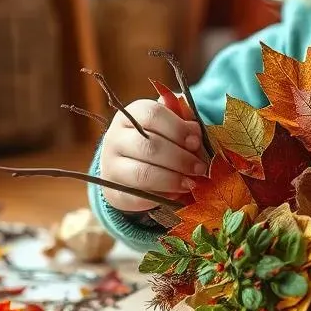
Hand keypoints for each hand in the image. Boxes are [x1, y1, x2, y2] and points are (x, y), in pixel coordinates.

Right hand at [98, 96, 206, 212]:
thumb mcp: (171, 128)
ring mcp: (111, 166)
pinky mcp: (114, 191)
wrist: (128, 171)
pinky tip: (175, 194)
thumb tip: (194, 131)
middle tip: (199, 168)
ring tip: (191, 183)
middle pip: (149, 145)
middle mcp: (115, 137)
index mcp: (131, 115)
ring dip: (172, 179)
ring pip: (143, 173)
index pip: (153, 114)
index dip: (178, 129)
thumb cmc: (157, 142)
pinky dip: (160, 196)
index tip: (195, 142)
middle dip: (180, 158)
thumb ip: (184, 126)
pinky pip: (138, 196)